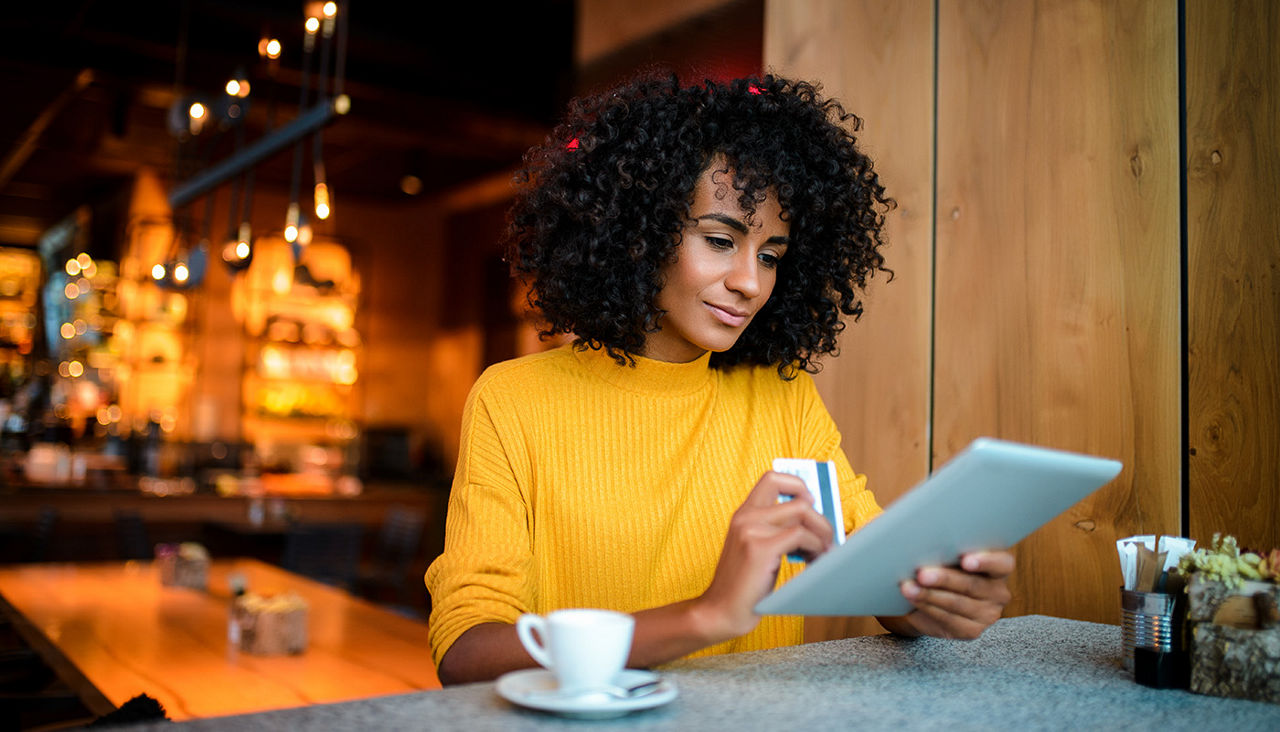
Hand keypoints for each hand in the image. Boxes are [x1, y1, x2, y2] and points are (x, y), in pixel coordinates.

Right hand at [694, 471, 834, 641]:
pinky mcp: (760, 548)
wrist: (720, 611)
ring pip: (804, 514)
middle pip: (799, 498)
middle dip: (821, 519)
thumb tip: (812, 521)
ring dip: (822, 534)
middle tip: (826, 540)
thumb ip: (775, 530)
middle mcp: (746, 516)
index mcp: (743, 514)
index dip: (798, 485)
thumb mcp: (755, 548)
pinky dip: (816, 549)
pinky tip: (813, 562)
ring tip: (821, 554)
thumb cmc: (743, 585)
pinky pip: (801, 536)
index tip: (811, 504)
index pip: (773, 478)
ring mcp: (751, 530)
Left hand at [887, 550, 1014, 639]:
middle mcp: (998, 592)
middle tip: (922, 573)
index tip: (965, 560)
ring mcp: (987, 614)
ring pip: (957, 603)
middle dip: (945, 579)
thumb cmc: (943, 562)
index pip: (1002, 563)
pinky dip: (927, 607)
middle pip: (972, 585)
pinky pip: (948, 620)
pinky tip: (913, 598)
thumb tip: (919, 531)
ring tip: (908, 587)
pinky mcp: (972, 630)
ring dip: (929, 595)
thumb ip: (944, 543)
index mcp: (1000, 567)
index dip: (986, 560)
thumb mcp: (946, 551)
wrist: (934, 595)